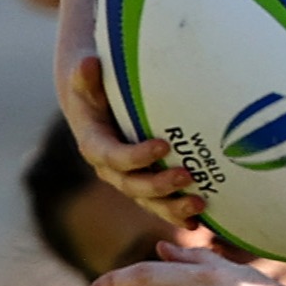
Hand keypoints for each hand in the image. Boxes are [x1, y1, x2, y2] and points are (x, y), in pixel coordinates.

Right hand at [55, 53, 203, 227]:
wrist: (95, 105)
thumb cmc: (94, 86)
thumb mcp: (85, 79)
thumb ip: (86, 75)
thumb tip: (90, 63)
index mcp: (94, 146)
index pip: (114, 156)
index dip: (137, 156)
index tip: (164, 145)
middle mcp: (110, 170)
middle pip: (133, 186)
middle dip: (159, 186)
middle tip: (188, 176)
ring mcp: (128, 180)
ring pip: (149, 202)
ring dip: (173, 207)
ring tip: (200, 206)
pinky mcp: (144, 185)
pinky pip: (160, 205)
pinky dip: (178, 215)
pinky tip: (200, 222)